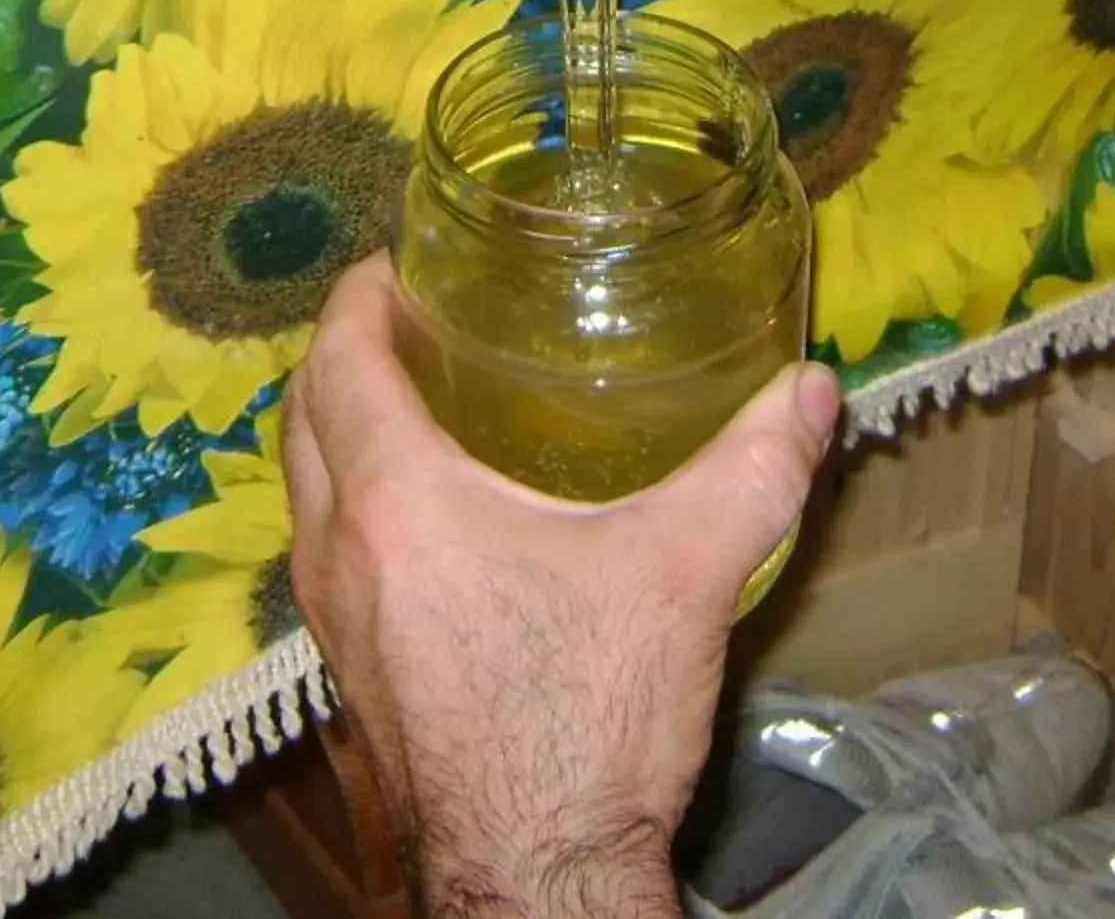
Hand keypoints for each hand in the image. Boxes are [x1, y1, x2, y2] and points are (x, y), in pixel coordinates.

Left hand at [283, 255, 840, 918]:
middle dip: (343, 352)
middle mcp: (338, 553)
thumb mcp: (685, 576)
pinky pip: (328, 552)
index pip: (340, 361)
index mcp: (398, 505)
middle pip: (303, 417)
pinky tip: (439, 517)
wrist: (539, 875)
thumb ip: (753, 469)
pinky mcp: (351, 674)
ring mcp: (332, 622)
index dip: (360, 295)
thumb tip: (811, 390)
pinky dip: (357, 502)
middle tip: (411, 317)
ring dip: (343, 429)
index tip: (398, 258)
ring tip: (424, 399)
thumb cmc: (590, 721)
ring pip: (308, 489)